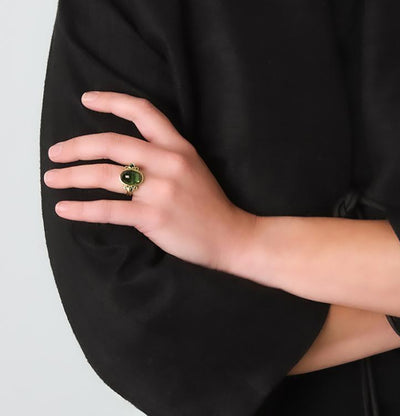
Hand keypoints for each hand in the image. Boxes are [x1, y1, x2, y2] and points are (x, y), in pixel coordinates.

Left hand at [44, 91, 256, 270]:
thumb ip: (162, 157)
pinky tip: (65, 209)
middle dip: (76, 146)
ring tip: (52, 179)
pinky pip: (109, 210)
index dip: (111, 101)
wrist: (231, 235)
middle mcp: (168, 162)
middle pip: (112, 143)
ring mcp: (161, 190)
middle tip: (54, 153)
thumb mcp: (192, 168)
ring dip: (72, 177)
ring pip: (105, 176)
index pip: (143, 112)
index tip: (86, 100)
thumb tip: (122, 160)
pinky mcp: (154, 216)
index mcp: (178, 147)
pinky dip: (82, 209)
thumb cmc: (209, 204)